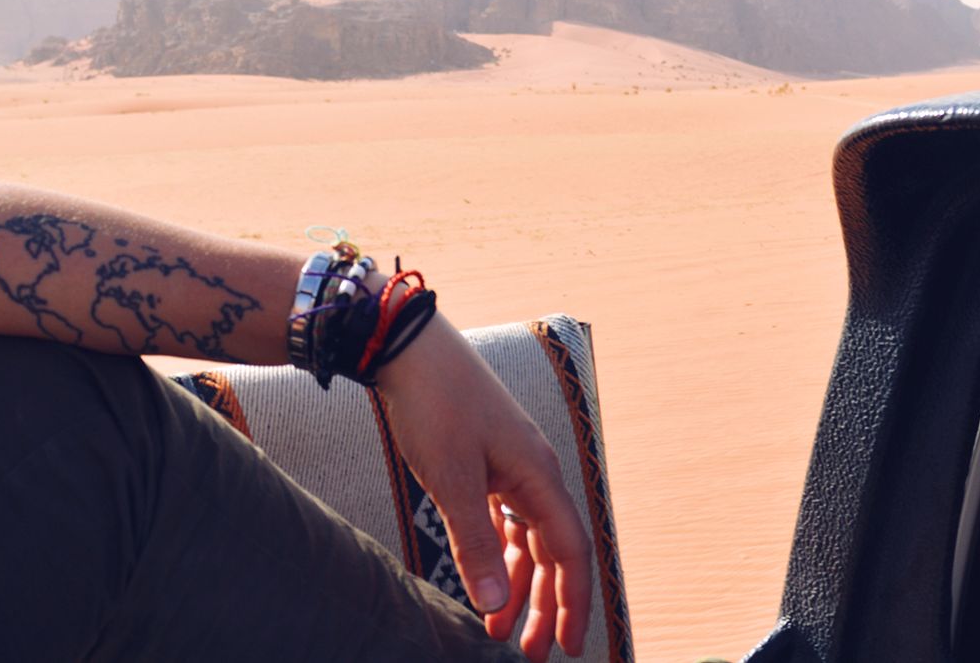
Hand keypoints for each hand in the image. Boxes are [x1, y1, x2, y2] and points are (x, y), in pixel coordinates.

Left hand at [374, 314, 592, 659]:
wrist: (406, 346)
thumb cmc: (433, 404)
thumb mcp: (451, 480)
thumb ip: (474, 543)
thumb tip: (495, 606)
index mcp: (538, 475)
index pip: (570, 551)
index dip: (572, 602)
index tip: (568, 645)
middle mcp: (534, 471)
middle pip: (553, 551)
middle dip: (546, 606)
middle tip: (532, 653)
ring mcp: (512, 465)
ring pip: (528, 538)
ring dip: (518, 586)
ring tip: (501, 633)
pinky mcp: (487, 460)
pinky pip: (506, 520)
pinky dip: (498, 555)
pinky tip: (485, 580)